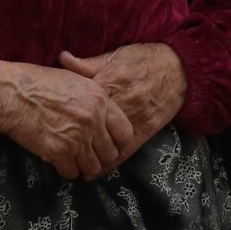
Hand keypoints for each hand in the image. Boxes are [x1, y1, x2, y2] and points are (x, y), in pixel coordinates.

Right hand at [0, 58, 134, 179]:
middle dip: (100, 157)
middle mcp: (92, 120)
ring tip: (73, 158)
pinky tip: (58, 160)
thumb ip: (95, 99)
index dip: (116, 141)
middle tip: (88, 154)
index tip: (107, 143)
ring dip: (84, 165)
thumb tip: (106, 115)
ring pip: (93, 167)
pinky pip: (71, 172)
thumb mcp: (75, 80)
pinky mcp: (58, 152)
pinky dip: (66, 170)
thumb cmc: (39, 83)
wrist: (11, 93)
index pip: (125, 133)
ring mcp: (76, 138)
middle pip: (111, 154)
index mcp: (100, 100)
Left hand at [57, 44, 185, 153]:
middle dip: (73, 138)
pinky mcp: (146, 130)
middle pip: (91, 125)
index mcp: (109, 81)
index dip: (64, 114)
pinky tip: (94, 174)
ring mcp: (134, 118)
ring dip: (88, 156)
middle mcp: (120, 102)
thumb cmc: (145, 58)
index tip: (50, 123)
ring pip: (106, 142)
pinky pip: (126, 151)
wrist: (180, 67)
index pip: (81, 102)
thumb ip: (88, 63)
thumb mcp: (115, 55)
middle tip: (55, 149)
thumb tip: (62, 58)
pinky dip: (109, 164)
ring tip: (70, 165)